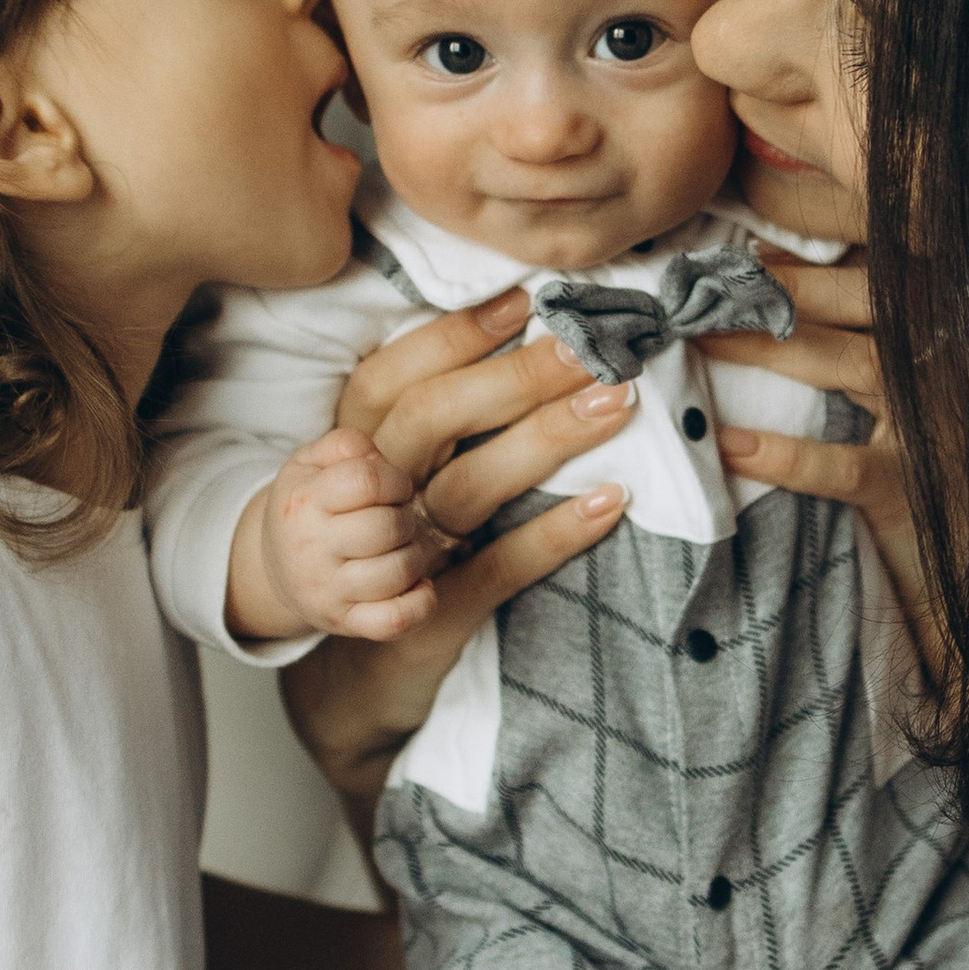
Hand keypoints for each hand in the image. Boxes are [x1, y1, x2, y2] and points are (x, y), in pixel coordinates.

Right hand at [227, 285, 634, 647]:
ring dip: (545, 440)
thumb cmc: (389, 543)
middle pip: (435, 419)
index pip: (393, 378)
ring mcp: (401, 553)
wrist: (356, 668)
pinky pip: (498, 567)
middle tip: (590, 350)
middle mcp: (374, 496)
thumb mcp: (390, 474)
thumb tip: (518, 333)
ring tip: (613, 406)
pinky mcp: (435, 611)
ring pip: (468, 486)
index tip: (525, 301)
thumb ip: (433, 416)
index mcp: (355, 449)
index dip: (454, 337)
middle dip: (517, 377)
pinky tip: (609, 501)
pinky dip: (555, 534)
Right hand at [234, 421, 458, 645]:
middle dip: (405, 518)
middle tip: (395, 520)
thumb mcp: (310, 463)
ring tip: (401, 548)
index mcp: (304, 501)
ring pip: (398, 572)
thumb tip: (378, 459)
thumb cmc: (307, 507)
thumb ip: (346, 445)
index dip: (395, 480)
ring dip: (415, 556)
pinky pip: (396, 620)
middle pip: (387, 527)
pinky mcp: (345, 622)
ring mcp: (327, 591)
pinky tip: (417, 585)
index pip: (366, 481)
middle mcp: (311, 548)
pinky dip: (421, 604)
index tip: (394, 489)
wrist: (273, 567)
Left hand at [701, 253, 939, 674]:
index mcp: (949, 341)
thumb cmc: (935, 479)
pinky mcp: (917, 494)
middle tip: (706, 286)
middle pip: (870, 301)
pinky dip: (786, 455)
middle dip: (785, 288)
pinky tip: (730, 446)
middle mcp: (951, 372)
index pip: (888, 274)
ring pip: (856, 365)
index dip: (820, 255)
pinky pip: (846, 468)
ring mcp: (939, 431)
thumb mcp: (910, 401)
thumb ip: (862, 341)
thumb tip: (767, 275)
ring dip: (773, 346)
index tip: (749, 251)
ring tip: (701, 339)